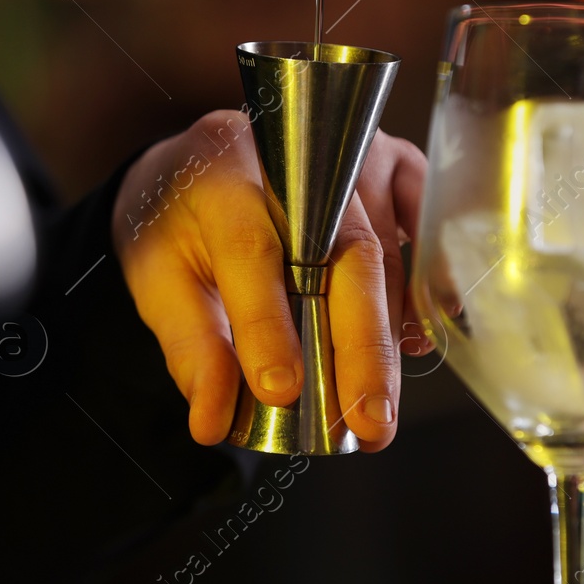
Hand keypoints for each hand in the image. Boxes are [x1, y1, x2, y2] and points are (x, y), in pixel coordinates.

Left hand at [112, 110, 429, 450]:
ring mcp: (347, 160)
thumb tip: (213, 423)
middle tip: (367, 421)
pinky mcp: (387, 164)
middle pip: (343, 252)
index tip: (280, 392)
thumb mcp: (156, 279)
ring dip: (387, 337)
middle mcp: (295, 161)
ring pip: (384, 251)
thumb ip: (190, 347)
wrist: (198, 161)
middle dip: (361, 346)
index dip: (268, 324)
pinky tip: (415, 341)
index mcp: (222, 177)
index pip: (252, 251)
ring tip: (378, 410)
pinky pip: (422, 224)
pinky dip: (427, 281)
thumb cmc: (175, 223)